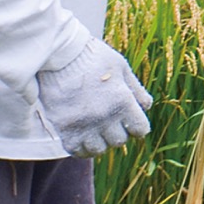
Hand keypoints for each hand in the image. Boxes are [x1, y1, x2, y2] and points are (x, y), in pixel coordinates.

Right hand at [38, 38, 152, 157]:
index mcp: (122, 101)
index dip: (136, 125)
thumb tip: (146, 106)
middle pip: (119, 140)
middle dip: (117, 131)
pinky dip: (81, 146)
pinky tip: (81, 134)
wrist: (57, 53)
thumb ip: (136, 89)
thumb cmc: (92, 56)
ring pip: (98, 149)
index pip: (140, 129)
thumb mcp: (120, 67)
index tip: (130, 119)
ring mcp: (83, 125)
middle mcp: (104, 117)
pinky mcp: (63, 129)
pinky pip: (77, 150)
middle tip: (109, 119)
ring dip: (99, 141)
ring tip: (94, 127)